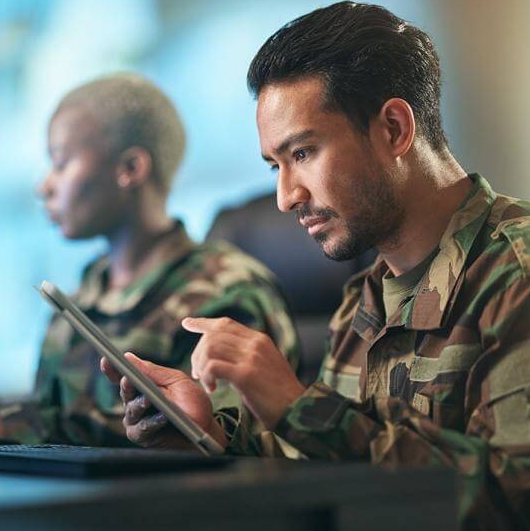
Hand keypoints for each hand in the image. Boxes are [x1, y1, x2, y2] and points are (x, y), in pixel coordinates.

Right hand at [101, 353, 227, 449]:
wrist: (205, 428)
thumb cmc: (191, 402)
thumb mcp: (176, 381)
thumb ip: (153, 371)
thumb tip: (128, 356)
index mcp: (142, 386)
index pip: (123, 376)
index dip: (112, 369)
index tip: (106, 359)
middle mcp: (135, 403)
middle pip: (126, 392)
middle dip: (127, 386)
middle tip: (128, 380)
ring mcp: (137, 420)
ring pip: (132, 410)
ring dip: (141, 404)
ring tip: (149, 399)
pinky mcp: (143, 437)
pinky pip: (142, 428)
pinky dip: (152, 422)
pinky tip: (162, 416)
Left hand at [183, 317, 305, 429]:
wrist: (299, 409)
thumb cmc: (280, 394)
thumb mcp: (265, 365)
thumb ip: (247, 355)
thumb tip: (223, 355)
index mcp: (260, 339)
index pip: (225, 323)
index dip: (204, 322)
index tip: (188, 323)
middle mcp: (255, 343)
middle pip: (213, 335)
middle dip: (198, 353)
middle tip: (198, 372)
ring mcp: (251, 357)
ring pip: (210, 348)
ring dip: (201, 365)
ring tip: (205, 381)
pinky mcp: (246, 374)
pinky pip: (213, 366)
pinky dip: (206, 376)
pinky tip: (212, 389)